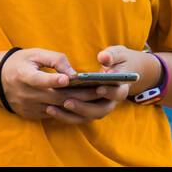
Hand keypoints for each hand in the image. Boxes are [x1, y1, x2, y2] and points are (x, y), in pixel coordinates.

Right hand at [0, 48, 89, 121]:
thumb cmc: (19, 63)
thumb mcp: (33, 54)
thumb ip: (54, 60)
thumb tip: (73, 73)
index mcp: (23, 75)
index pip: (39, 80)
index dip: (53, 80)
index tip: (69, 78)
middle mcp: (25, 94)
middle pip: (55, 97)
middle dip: (79, 94)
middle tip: (100, 89)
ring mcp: (28, 107)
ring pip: (57, 109)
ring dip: (78, 104)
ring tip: (98, 98)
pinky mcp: (32, 115)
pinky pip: (54, 115)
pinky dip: (69, 110)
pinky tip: (86, 105)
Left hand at [30, 44, 151, 124]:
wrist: (120, 71)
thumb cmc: (117, 59)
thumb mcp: (117, 54)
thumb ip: (111, 55)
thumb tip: (103, 57)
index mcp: (120, 87)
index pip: (117, 93)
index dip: (109, 92)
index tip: (98, 87)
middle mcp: (111, 102)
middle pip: (100, 110)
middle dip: (83, 107)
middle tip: (67, 101)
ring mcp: (100, 108)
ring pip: (87, 117)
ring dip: (70, 114)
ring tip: (52, 107)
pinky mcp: (89, 111)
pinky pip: (78, 118)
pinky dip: (65, 116)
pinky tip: (50, 109)